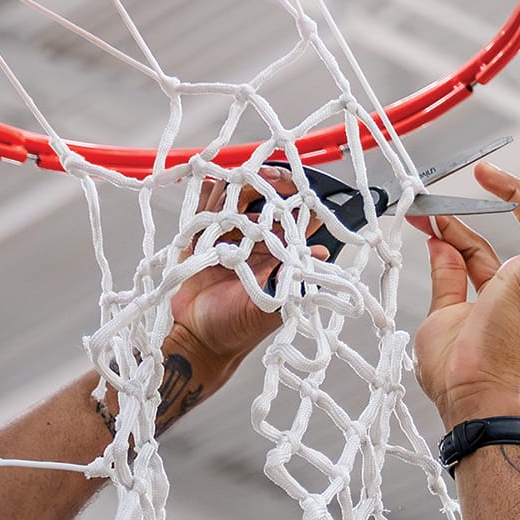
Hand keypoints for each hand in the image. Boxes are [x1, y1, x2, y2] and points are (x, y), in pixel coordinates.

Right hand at [165, 170, 293, 385]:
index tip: (299, 193)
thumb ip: (294, 281)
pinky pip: (203, 209)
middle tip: (271, 178)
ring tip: (242, 178)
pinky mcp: (197, 240)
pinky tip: (210, 181)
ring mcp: (223, 239)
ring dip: (239, 186)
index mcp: (272, 256)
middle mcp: (250, 243)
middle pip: (261, 200)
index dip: (295, 202)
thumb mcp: (271, 306)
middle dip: (268, 185)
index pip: (288, 219)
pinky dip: (207, 192)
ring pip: (233, 199)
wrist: (197, 342)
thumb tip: (322, 255)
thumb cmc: (236, 330)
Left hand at [411, 161, 519, 430]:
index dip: (457, 229)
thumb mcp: (441, 315)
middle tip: (485, 173)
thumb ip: (445, 277)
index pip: (483, 252)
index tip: (429, 216)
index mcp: (500, 299)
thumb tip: (437, 241)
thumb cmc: (457, 373)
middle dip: (512, 196)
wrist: (471, 396)